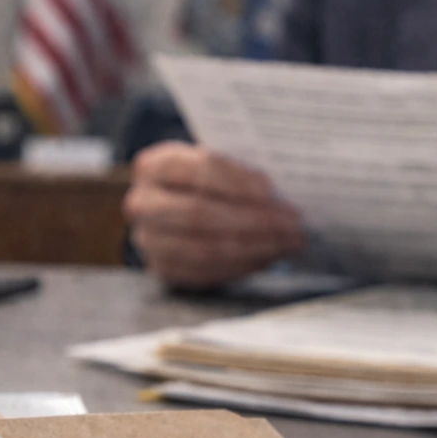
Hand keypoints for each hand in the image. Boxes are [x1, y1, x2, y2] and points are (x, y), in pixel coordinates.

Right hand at [125, 142, 305, 288]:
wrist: (178, 205)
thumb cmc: (209, 179)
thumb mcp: (218, 164)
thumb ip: (240, 172)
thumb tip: (284, 190)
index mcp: (154, 165)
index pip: (198, 170)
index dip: (236, 181)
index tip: (271, 191)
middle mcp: (143, 203)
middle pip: (200, 214)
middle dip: (253, 220)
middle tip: (293, 223)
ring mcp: (149, 240)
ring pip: (204, 249)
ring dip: (254, 247)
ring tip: (289, 242)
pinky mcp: (163, 269)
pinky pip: (206, 273)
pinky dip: (242, 266)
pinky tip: (268, 257)